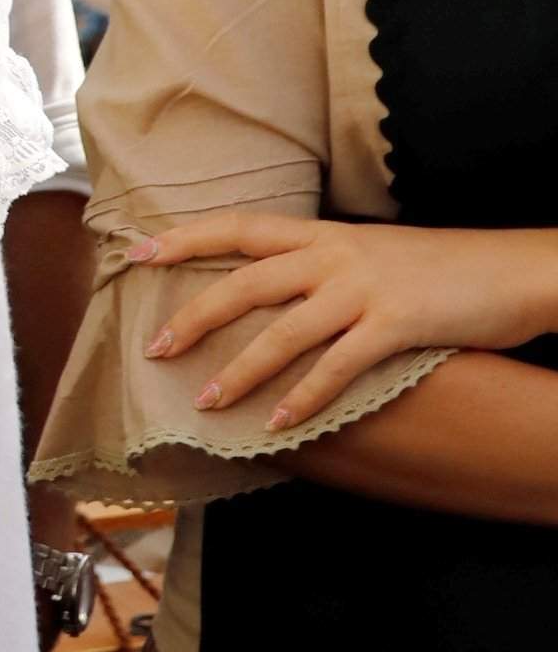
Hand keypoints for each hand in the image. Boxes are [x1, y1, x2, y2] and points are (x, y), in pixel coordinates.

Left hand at [130, 210, 557, 428]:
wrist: (513, 269)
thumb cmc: (441, 269)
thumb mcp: (372, 256)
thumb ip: (322, 270)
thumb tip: (274, 298)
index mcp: (325, 235)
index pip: (240, 227)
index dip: (187, 238)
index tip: (138, 253)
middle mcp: (336, 255)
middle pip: (246, 281)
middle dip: (195, 316)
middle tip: (155, 349)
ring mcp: (363, 289)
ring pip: (282, 330)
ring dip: (239, 369)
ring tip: (204, 401)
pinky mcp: (394, 324)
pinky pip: (335, 366)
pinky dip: (302, 397)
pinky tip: (277, 423)